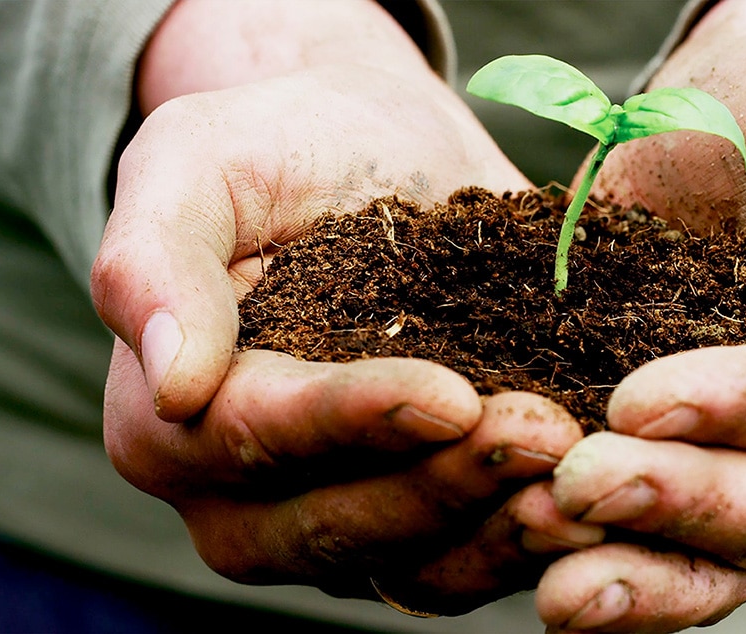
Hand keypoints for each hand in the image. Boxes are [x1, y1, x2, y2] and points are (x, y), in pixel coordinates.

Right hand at [91, 0, 588, 614]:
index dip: (352, 421)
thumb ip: (154, 257)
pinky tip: (591, 506)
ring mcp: (330, 520)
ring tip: (582, 483)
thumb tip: (170, 380)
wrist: (367, 154)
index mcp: (168, 419)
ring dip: (497, 531)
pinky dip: (524, 546)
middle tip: (544, 434)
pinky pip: (461, 564)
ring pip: (407, 562)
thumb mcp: (194, 163)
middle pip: (334, 522)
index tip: (450, 395)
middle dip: (443, 483)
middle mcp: (239, 495)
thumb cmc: (273, 148)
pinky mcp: (412, 525)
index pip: (254, 436)